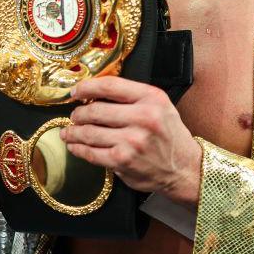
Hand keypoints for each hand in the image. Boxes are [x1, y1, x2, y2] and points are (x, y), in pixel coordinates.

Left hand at [60, 76, 202, 206]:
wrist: (184, 168)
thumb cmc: (169, 135)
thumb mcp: (159, 105)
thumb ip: (132, 96)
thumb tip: (94, 93)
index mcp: (151, 98)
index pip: (110, 86)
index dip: (86, 87)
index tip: (75, 91)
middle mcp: (143, 117)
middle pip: (95, 110)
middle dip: (78, 113)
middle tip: (74, 115)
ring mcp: (132, 141)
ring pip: (89, 132)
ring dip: (74, 132)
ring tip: (69, 131)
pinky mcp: (123, 161)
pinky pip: (91, 153)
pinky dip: (78, 149)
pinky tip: (75, 146)